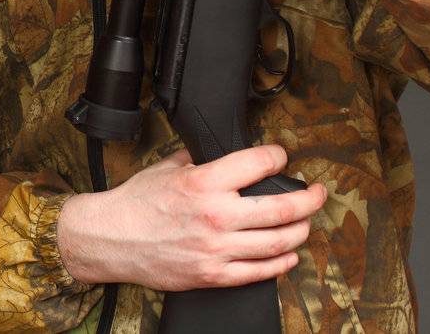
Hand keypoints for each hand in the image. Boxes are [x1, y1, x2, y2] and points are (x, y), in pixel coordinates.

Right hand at [56, 144, 325, 291]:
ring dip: (301, 230)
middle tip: (318, 193)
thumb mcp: (167, 167)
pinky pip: (260, 271)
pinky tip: (289, 253)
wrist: (111, 239)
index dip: (278, 156)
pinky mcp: (213, 275)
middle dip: (309, 198)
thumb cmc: (136, 202)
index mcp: (204, 182)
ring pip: (279, 241)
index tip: (282, 156)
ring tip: (306, 222)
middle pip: (282, 207)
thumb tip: (223, 153)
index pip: (259, 164)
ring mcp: (217, 249)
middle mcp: (216, 215)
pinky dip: (282, 262)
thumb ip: (200, 160)